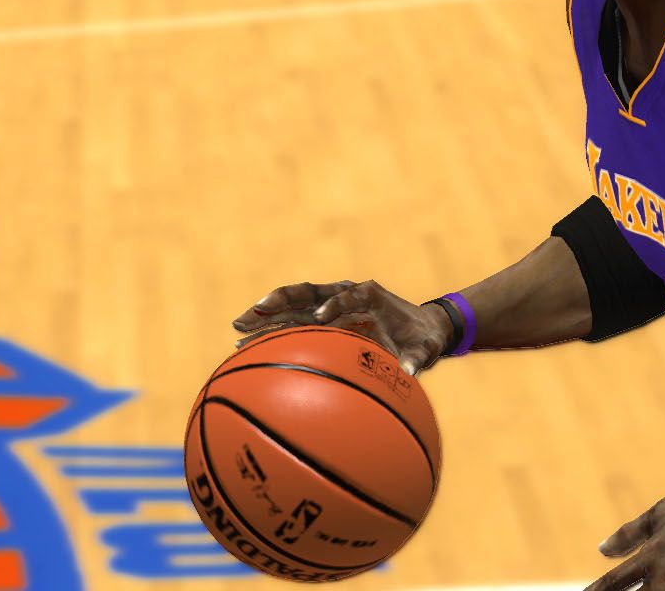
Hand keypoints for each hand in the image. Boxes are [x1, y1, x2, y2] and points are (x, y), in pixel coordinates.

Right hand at [231, 280, 451, 375]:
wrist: (420, 330)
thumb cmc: (423, 338)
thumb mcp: (425, 347)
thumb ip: (417, 357)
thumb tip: (408, 372)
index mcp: (372, 296)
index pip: (352, 294)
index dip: (338, 303)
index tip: (322, 317)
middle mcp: (347, 295)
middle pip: (311, 292)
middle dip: (284, 299)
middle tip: (257, 310)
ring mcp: (331, 305)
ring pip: (295, 304)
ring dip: (267, 312)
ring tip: (238, 324)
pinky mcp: (323, 319)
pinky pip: (293, 321)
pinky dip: (272, 328)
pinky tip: (247, 341)